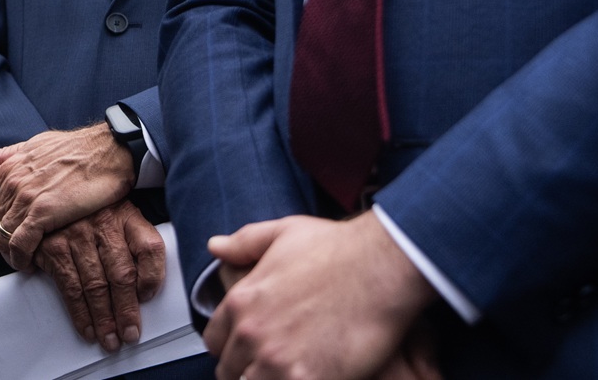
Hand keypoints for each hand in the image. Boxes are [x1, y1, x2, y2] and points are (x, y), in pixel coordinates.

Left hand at [0, 122, 135, 264]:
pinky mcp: (43, 211)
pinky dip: (20, 259)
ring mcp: (26, 197)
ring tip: (23, 262)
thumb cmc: (76, 149)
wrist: (107, 152)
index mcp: (7, 168)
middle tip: (10, 257)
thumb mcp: (34, 146)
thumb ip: (6, 155)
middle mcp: (11, 182)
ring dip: (9, 255)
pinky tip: (30, 264)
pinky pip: (19, 244)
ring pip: (1, 237)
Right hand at [34, 200, 165, 352]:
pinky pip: (69, 287)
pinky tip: (87, 327)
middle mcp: (102, 223)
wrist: (49, 191)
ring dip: (104, 318)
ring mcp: (76, 235)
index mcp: (126, 215)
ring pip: (95, 285)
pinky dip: (80, 313)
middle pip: (122, 274)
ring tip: (110, 338)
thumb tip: (146, 289)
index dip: (153, 278)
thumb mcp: (118, 216)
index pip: (149, 247)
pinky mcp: (53, 247)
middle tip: (130, 333)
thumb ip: (135, 244)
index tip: (149, 299)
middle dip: (126, 310)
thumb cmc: (90, 213)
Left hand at [205, 212, 436, 379]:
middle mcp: (252, 333)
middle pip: (230, 372)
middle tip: (270, 367)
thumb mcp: (282, 232)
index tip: (244, 351)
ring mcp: (277, 360)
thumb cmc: (339, 249)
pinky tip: (310, 379)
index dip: (229, 347)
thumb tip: (217, 246)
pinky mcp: (309, 379)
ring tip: (287, 374)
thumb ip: (244, 242)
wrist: (381, 268)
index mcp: (241, 302)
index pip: (215, 341)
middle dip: (245, 371)